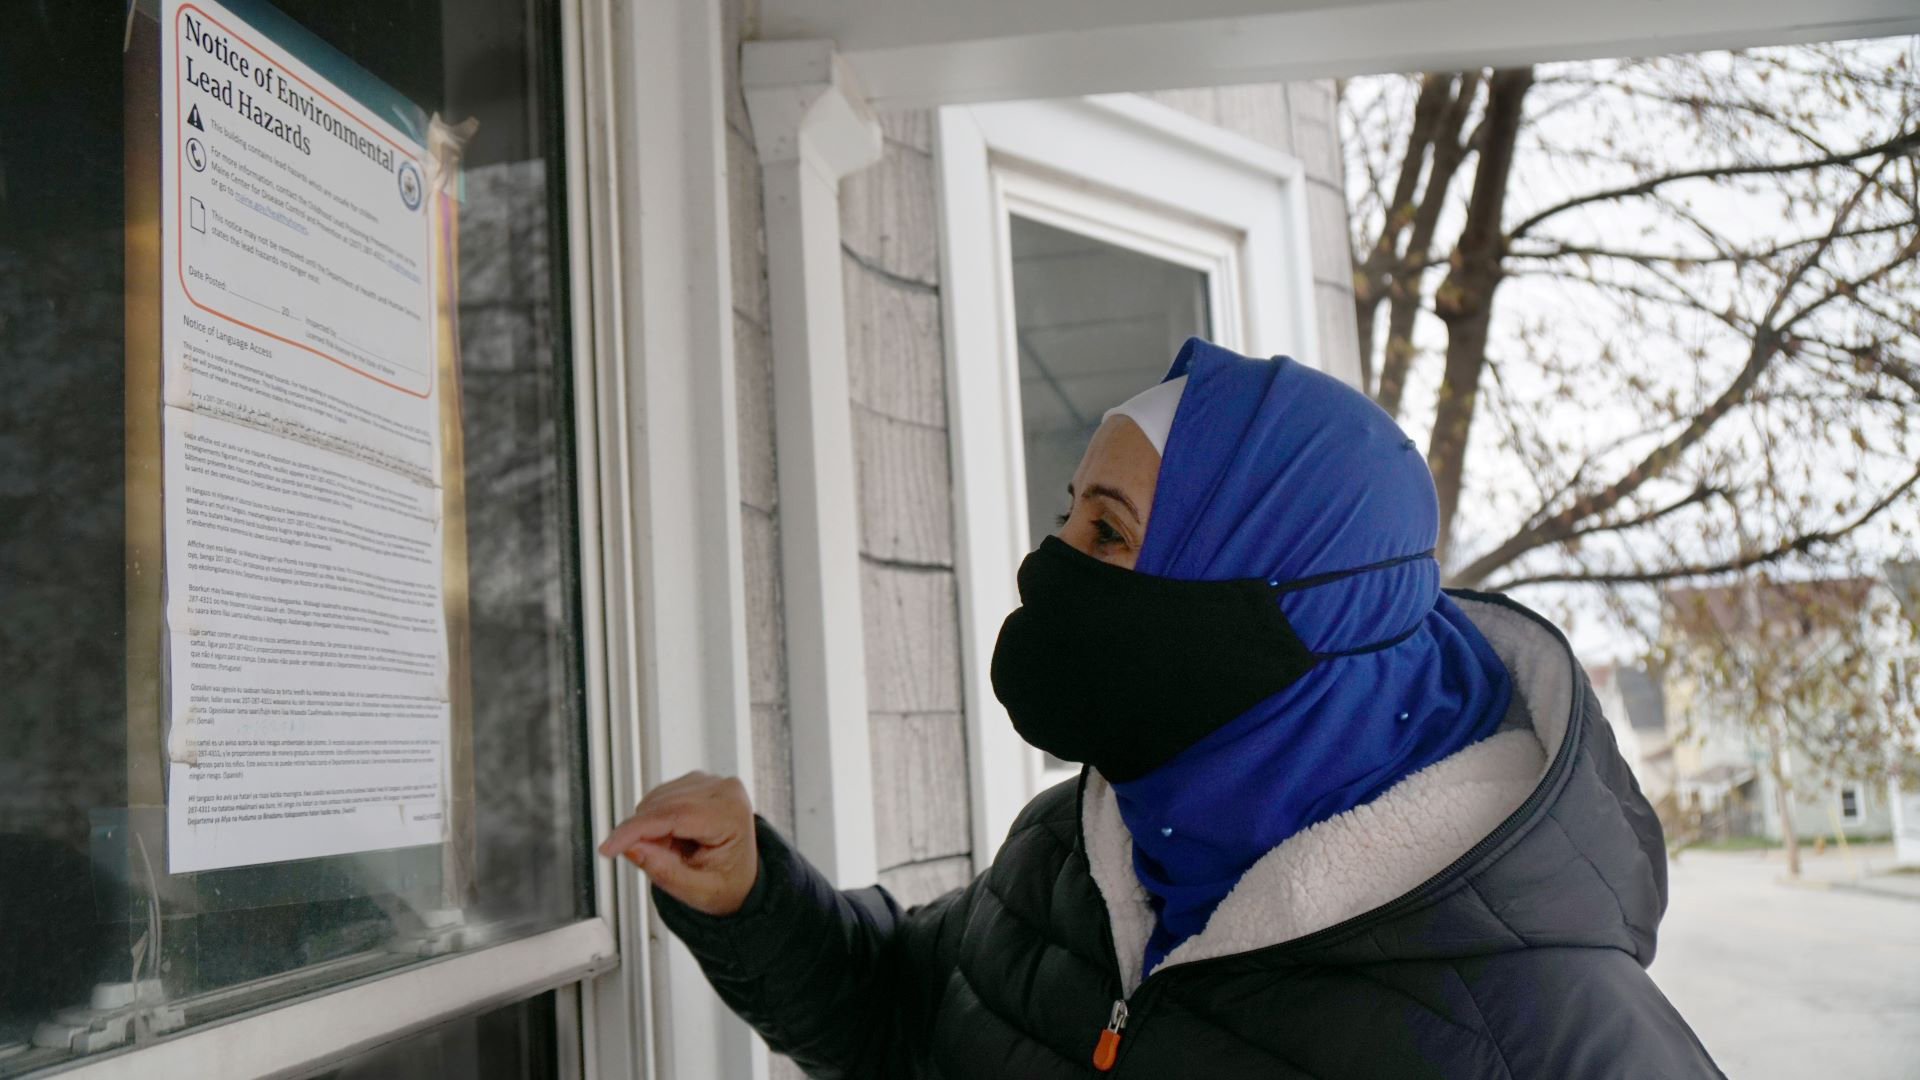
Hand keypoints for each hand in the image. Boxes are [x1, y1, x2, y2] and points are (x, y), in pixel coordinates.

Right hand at [598, 771, 758, 915]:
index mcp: (732, 815)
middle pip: (661, 806)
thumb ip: (665, 872)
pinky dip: (655, 819)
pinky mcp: (696, 781)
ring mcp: (711, 782)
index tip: (608, 848)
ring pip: (655, 800)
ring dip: (650, 828)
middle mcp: (724, 790)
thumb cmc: (727, 883)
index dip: (635, 831)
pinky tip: (674, 837)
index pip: (674, 815)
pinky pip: (659, 797)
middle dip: (643, 835)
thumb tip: (632, 848)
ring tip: (674, 851)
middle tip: (657, 862)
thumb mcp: (698, 892)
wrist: (742, 876)